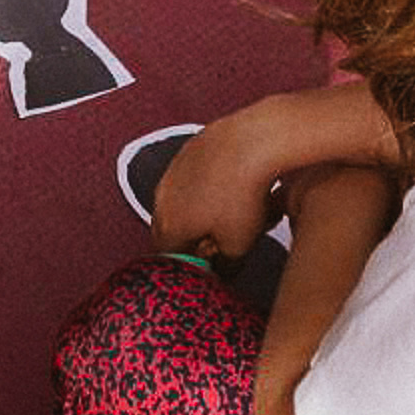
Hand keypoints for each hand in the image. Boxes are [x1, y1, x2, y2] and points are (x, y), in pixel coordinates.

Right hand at [152, 104, 287, 261]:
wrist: (252, 143)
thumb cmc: (243, 193)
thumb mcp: (239, 246)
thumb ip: (226, 266)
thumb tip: (224, 272)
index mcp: (168, 227)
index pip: (170, 259)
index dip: (193, 266)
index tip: (211, 266)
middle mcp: (162, 199)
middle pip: (174, 230)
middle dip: (196, 239)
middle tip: (223, 241)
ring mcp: (173, 172)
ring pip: (183, 203)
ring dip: (202, 212)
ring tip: (233, 212)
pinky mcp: (188, 151)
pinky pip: (193, 178)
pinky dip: (208, 187)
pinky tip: (234, 186)